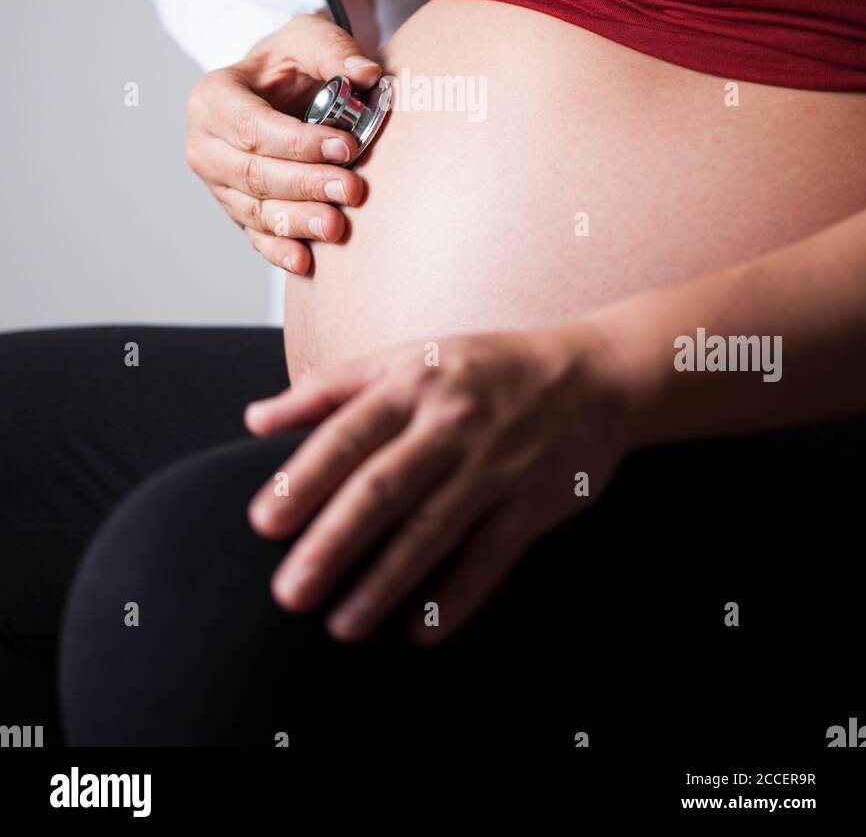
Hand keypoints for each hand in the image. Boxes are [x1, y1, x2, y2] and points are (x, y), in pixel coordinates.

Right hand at [185, 15, 380, 273]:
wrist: (273, 89)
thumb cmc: (287, 63)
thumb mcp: (307, 38)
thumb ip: (334, 50)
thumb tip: (365, 73)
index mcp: (213, 97)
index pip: (251, 127)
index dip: (298, 143)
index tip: (346, 146)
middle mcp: (205, 143)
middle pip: (252, 173)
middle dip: (304, 184)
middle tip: (351, 189)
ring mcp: (217, 182)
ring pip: (254, 209)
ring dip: (296, 221)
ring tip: (337, 226)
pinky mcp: (235, 208)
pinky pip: (254, 235)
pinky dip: (278, 250)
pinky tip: (304, 261)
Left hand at [245, 323, 631, 642]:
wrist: (596, 377)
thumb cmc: (487, 368)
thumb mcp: (409, 357)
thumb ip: (331, 388)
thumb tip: (256, 418)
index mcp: (414, 382)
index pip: (348, 434)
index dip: (304, 478)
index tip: (262, 523)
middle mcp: (452, 423)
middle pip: (383, 488)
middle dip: (333, 543)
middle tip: (290, 591)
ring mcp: (496, 464)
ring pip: (432, 531)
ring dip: (385, 583)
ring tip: (342, 625)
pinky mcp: (535, 503)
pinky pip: (490, 558)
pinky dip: (456, 598)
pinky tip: (420, 632)